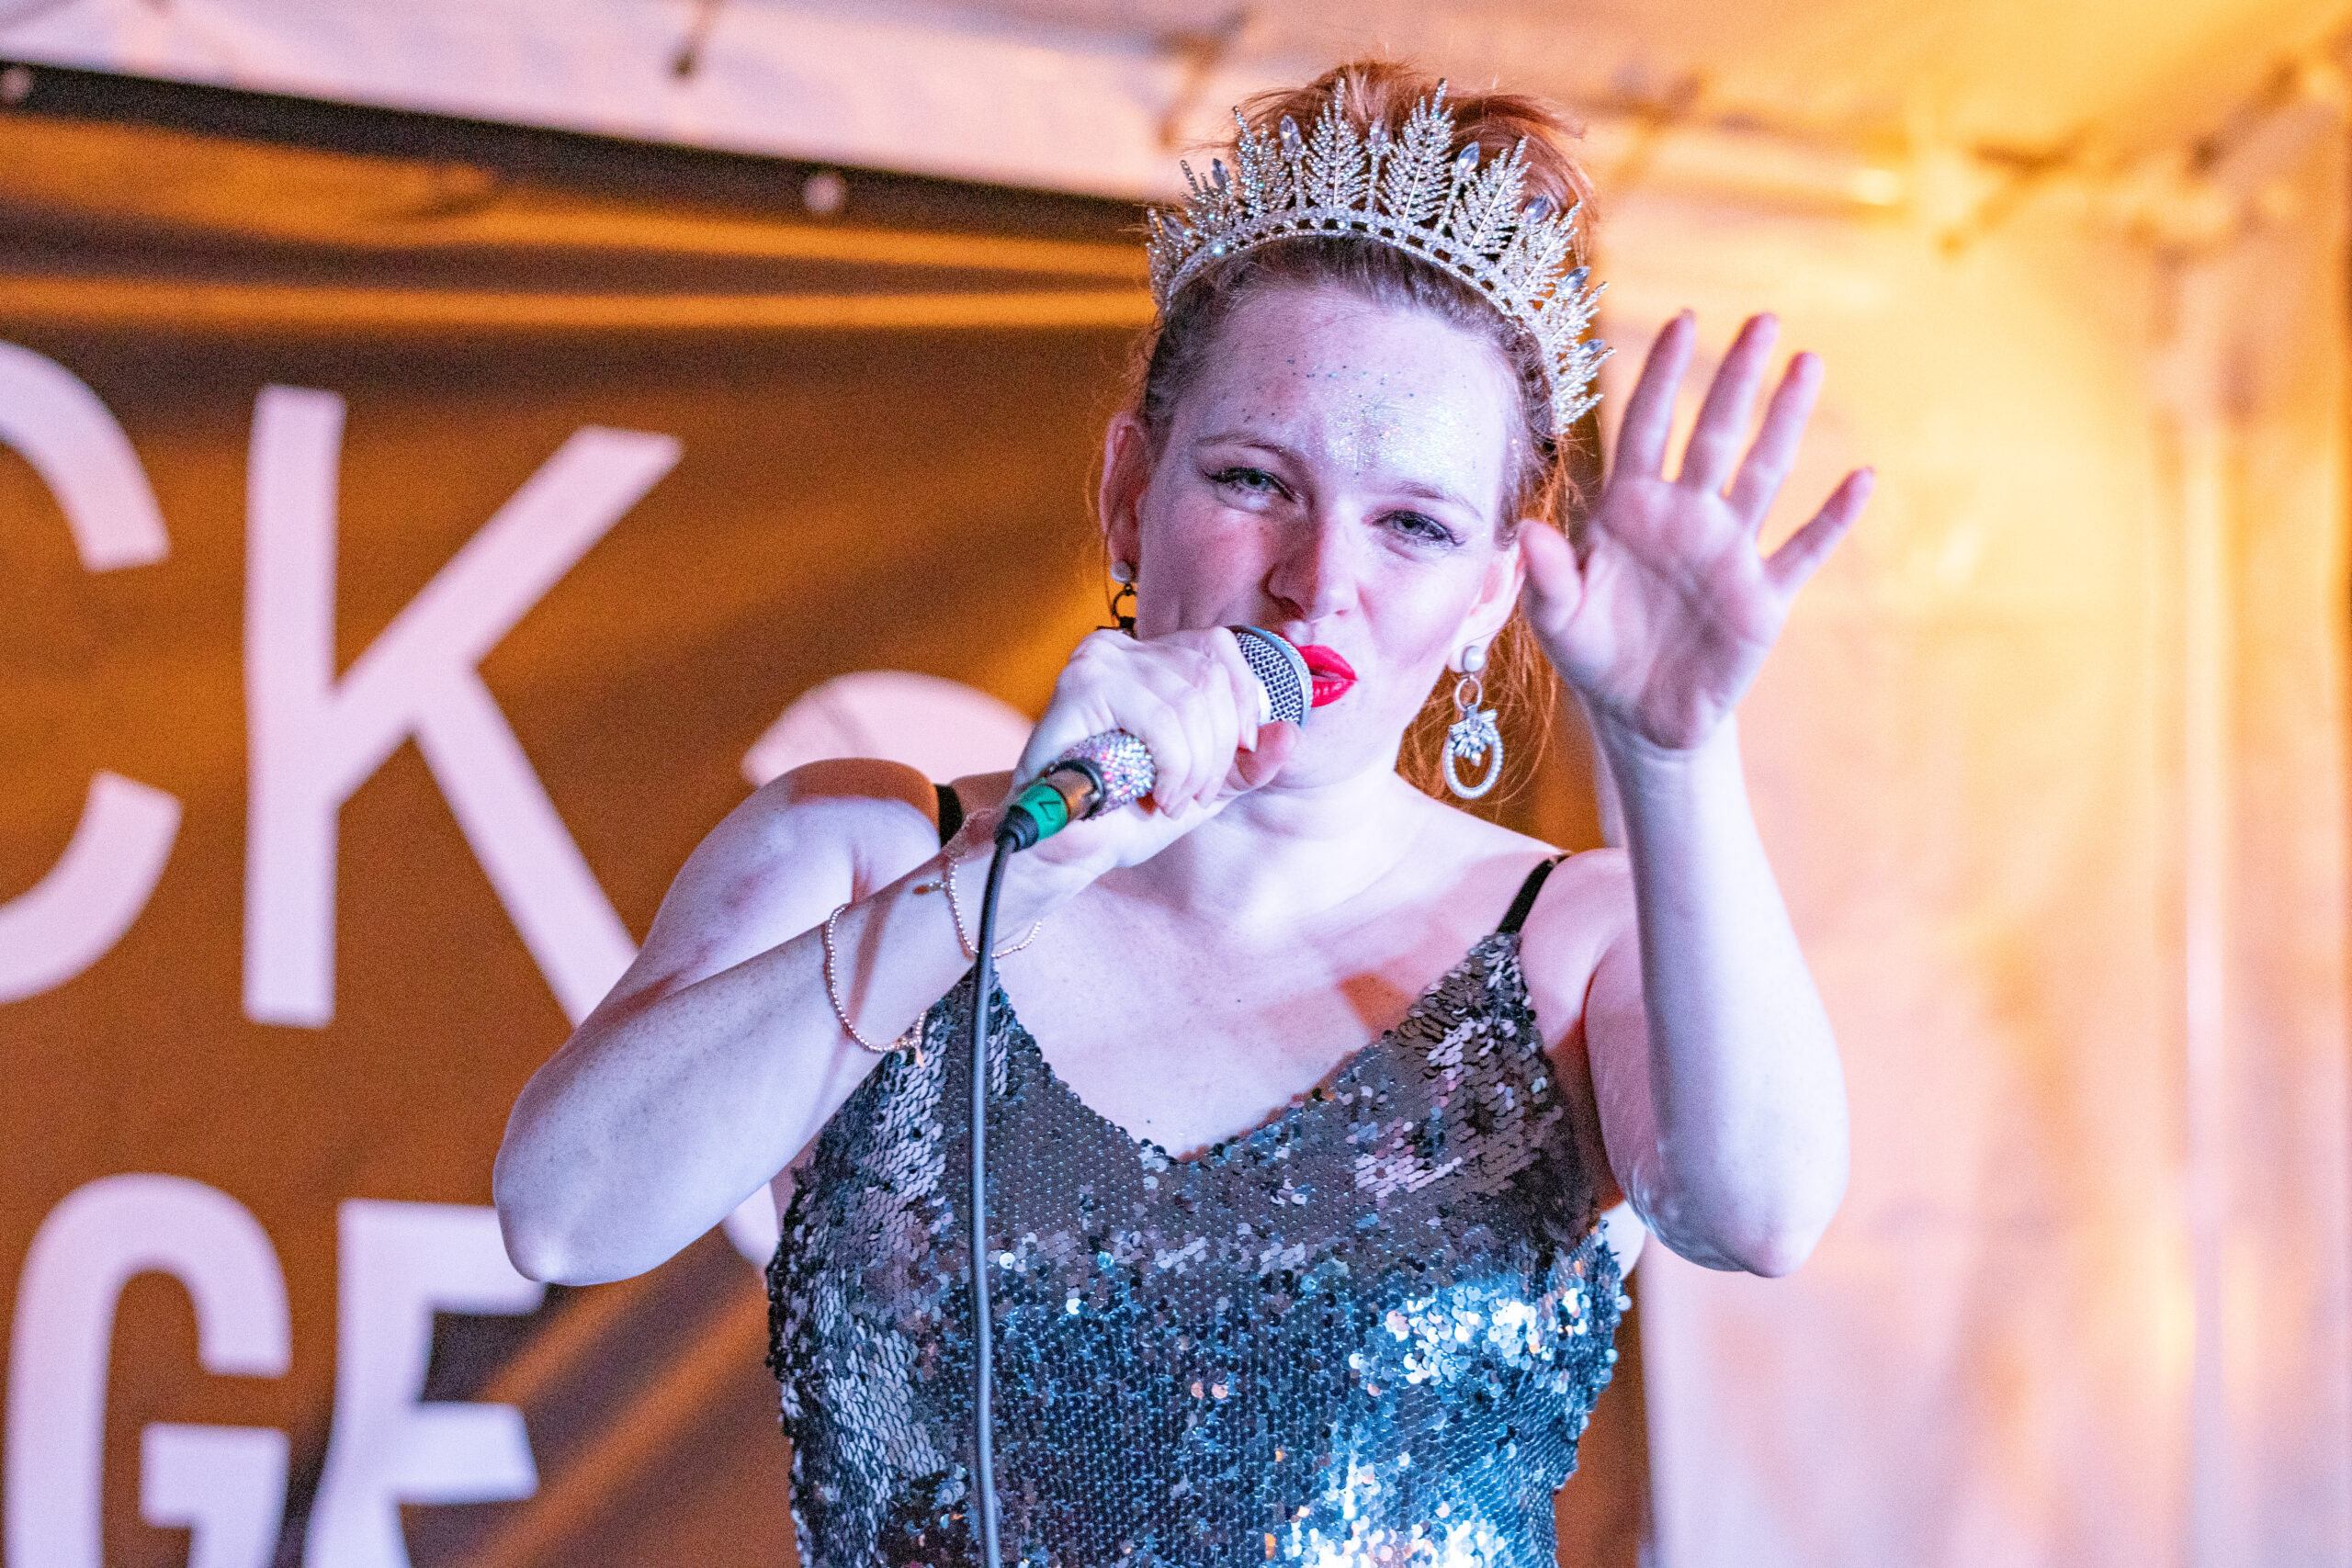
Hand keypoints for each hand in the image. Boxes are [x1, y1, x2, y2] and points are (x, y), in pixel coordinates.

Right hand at [1006, 627, 1296, 874]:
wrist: (1063, 847)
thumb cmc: (1125, 809)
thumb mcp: (1204, 784)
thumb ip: (1249, 763)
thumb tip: (1291, 733)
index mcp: (1148, 656)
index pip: (1221, 649)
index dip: (1244, 705)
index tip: (1237, 756)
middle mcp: (1120, 646)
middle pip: (1211, 677)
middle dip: (1220, 749)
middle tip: (1195, 794)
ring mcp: (1098, 661)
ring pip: (1191, 702)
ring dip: (1196, 767)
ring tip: (1173, 799)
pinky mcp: (1082, 687)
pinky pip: (1161, 722)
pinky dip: (1173, 767)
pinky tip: (1158, 793)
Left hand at [1520, 311, 1872, 751]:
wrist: (1641, 716)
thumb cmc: (1595, 655)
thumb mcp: (1559, 620)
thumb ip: (1546, 575)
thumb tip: (1525, 529)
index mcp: (1629, 509)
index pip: (1646, 427)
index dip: (1663, 377)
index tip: (1684, 323)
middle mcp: (1685, 515)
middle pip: (1713, 433)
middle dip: (1736, 378)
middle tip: (1763, 319)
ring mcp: (1728, 551)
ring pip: (1762, 473)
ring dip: (1786, 421)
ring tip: (1809, 364)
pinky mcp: (1762, 596)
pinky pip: (1803, 549)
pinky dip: (1832, 518)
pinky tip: (1862, 478)